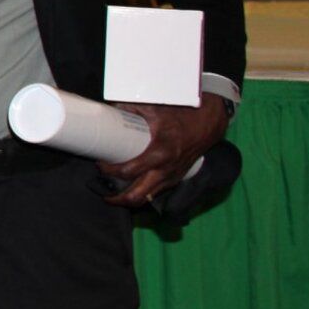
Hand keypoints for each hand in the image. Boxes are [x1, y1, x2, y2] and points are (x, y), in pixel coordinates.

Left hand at [98, 96, 230, 207]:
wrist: (207, 124)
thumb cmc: (181, 116)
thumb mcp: (154, 108)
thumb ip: (130, 109)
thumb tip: (109, 109)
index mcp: (160, 153)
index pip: (129, 171)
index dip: (110, 170)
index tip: (100, 164)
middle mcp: (166, 170)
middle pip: (137, 195)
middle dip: (117, 199)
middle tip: (102, 193)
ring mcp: (172, 177)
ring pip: (146, 198)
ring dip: (128, 199)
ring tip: (112, 194)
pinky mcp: (175, 179)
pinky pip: (155, 193)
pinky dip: (141, 193)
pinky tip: (130, 188)